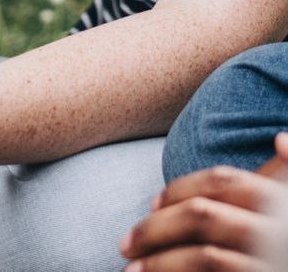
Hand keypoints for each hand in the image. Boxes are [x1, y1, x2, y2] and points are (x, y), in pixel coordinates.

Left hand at [120, 133, 287, 270]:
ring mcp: (271, 261)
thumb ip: (287, 176)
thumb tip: (282, 137)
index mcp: (282, 201)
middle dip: (157, 228)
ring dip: (162, 264)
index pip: (222, 182)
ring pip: (205, 258)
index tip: (152, 203)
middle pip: (203, 217)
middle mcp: (279, 230)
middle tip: (124, 243)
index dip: (180, 189)